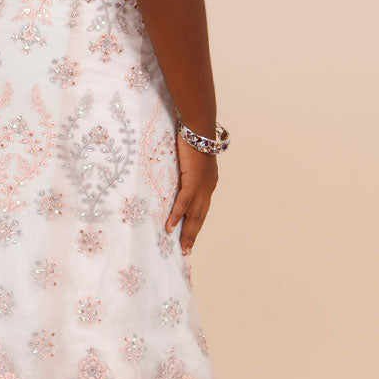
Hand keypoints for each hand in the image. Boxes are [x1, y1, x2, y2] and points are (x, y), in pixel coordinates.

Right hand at [164, 134, 217, 253]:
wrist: (198, 127)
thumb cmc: (193, 138)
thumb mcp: (191, 159)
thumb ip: (186, 170)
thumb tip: (177, 175)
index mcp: (209, 183)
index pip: (202, 208)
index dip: (196, 224)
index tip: (191, 237)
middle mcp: (208, 187)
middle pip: (200, 217)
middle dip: (193, 234)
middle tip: (186, 251)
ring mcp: (202, 186)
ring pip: (194, 215)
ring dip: (187, 233)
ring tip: (182, 247)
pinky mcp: (192, 181)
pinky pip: (183, 203)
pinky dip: (176, 216)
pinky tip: (170, 228)